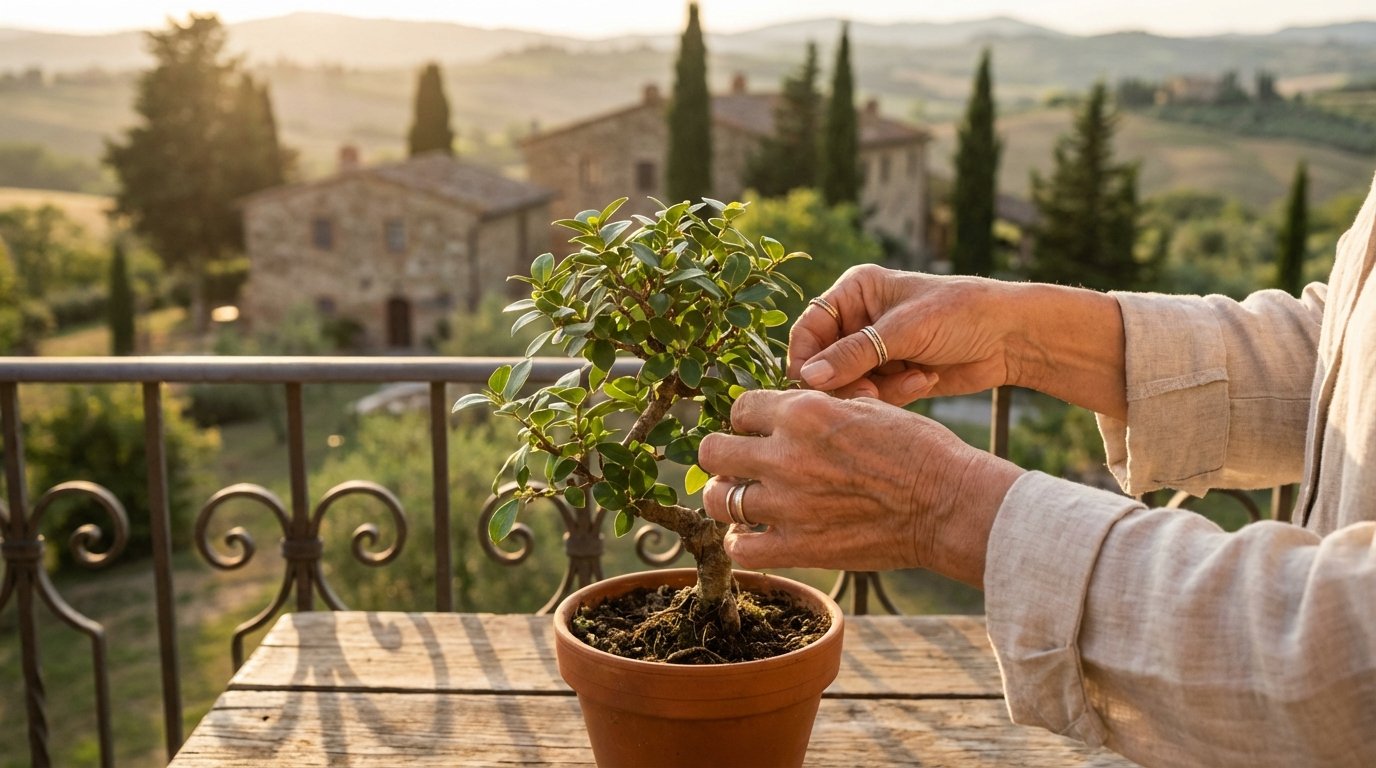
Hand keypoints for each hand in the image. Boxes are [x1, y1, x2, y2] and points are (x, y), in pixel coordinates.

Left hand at [697, 389, 1022, 585]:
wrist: (948, 504)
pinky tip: (759, 534)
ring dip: (728, 498)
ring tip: (747, 500)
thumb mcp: (866, 407)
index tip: (761, 432)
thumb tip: (784, 409)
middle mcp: (786, 455)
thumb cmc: (918, 450)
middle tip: (743, 465)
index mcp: (803, 412)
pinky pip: (740, 548)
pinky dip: (742, 542)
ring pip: (717, 499)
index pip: (740, 409)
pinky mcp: (799, 547)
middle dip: (725, 456)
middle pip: (713, 451)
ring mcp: (788, 504)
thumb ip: (817, 407)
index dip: (750, 421)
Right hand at [790, 265, 1017, 403]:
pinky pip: (874, 396)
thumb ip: (854, 355)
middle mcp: (859, 320)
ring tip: (915, 379)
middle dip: (847, 381)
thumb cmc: (960, 314)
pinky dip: (896, 395)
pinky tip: (926, 379)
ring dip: (878, 390)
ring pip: (848, 385)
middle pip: (824, 363)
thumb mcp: (905, 331)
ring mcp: (876, 351)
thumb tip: (807, 378)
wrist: (1010, 337)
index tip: (812, 385)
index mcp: (855, 292)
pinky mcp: (893, 376)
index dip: (805, 358)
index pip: (809, 328)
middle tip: (870, 392)